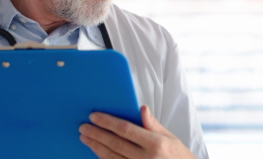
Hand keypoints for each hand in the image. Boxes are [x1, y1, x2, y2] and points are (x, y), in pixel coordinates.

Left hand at [79, 105, 195, 158]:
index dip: (108, 122)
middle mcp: (146, 158)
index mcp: (156, 143)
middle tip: (83, 127)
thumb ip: (153, 124)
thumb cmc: (179, 156)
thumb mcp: (170, 137)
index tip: (94, 116)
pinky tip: (96, 152)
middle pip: (115, 144)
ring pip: (112, 157)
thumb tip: (141, 108)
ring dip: (96, 147)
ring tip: (85, 138)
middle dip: (97, 134)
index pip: (126, 130)